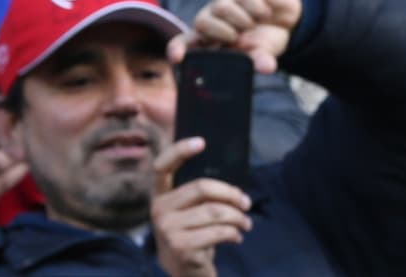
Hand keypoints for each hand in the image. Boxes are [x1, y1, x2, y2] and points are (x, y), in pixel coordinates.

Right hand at [151, 138, 252, 276]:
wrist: (184, 274)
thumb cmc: (192, 235)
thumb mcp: (189, 212)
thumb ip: (200, 195)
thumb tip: (232, 182)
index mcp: (160, 196)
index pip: (162, 167)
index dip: (179, 150)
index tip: (201, 142)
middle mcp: (159, 210)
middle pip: (202, 187)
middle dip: (231, 193)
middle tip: (247, 203)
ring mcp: (167, 229)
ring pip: (215, 211)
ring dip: (238, 217)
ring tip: (245, 223)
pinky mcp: (180, 247)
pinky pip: (218, 231)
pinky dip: (234, 233)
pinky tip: (237, 237)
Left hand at [172, 0, 303, 73]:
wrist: (288, 17)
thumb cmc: (266, 39)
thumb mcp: (264, 52)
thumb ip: (260, 59)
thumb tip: (267, 67)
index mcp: (212, 40)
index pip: (185, 43)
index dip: (178, 49)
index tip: (177, 58)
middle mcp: (214, 19)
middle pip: (201, 22)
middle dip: (221, 32)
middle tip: (239, 37)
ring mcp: (227, 1)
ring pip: (221, 8)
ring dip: (243, 21)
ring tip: (254, 25)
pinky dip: (258, 9)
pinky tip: (265, 13)